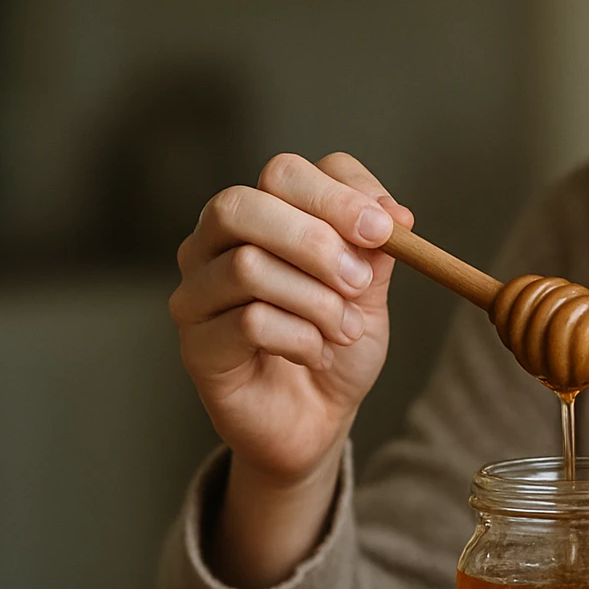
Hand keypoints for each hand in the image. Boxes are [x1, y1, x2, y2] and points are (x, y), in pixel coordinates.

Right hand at [169, 152, 410, 588]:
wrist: (319, 416)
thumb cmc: (337, 341)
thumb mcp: (370, 289)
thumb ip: (375, 248)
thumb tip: (393, 215)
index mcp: (263, 213)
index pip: (286, 172)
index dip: (340, 196)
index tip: (388, 230)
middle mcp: (215, 242)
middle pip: (244, 205)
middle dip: (315, 240)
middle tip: (361, 283)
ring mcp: (197, 291)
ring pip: (247, 265)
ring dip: (317, 301)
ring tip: (345, 329)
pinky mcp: (195, 344)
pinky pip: (247, 323)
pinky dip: (300, 338)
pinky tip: (315, 352)